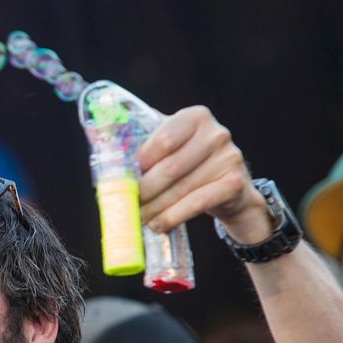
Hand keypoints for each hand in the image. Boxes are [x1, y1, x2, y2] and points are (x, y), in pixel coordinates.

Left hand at [137, 106, 270, 241]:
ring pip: (181, 188)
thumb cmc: (192, 164)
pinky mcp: (234, 184)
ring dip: (155, 207)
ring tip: (138, 216)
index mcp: (196, 117)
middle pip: (170, 166)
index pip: (164, 138)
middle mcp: (216, 134)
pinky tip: (157, 224)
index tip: (125, 176)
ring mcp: (229, 158)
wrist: (232, 188)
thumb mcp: (174, 146)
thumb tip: (109, 148)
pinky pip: (196, 203)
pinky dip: (172, 216)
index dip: (142, 159)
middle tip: (127, 203)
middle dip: (144, 189)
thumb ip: (147, 142)